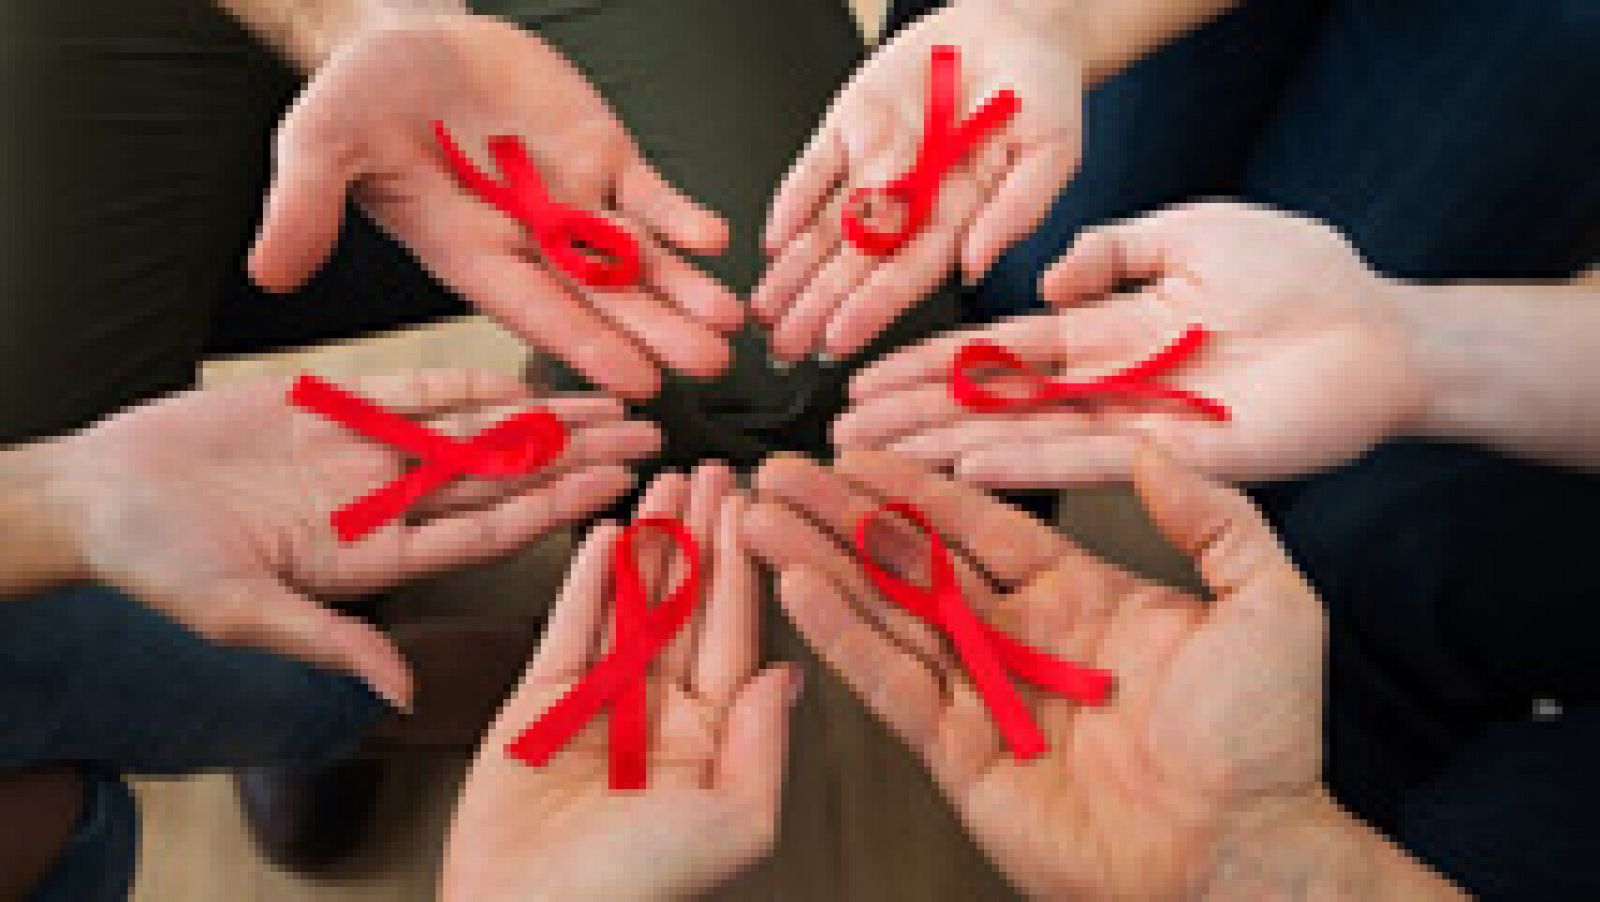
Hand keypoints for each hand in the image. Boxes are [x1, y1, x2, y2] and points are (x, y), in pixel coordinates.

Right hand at [42, 370, 658, 707]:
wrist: (102, 493)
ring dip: (548, 415)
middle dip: (578, 458)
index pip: (489, 531)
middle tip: (651, 439)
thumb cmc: (159, 564)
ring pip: (479, 429)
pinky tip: (534, 374)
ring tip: (617, 401)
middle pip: (505, 478)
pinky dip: (476, 380)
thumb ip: (330, 642)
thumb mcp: (242, 612)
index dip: (554, 510)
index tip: (617, 493)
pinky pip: (422, 389)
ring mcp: (369, 453)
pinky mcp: (339, 404)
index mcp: (378, 557)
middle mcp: (389, 504)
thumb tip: (400, 697)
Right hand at [249, 11, 741, 398]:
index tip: (634, 381)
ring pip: (638, 259)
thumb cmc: (358, 101)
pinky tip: (716, 239)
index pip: (533, 310)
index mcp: (468, 255)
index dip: (583, 342)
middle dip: (655, 330)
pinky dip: (680, 216)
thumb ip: (305, 205)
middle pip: (601, 298)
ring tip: (731, 320)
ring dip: (684, 289)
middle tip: (709, 366)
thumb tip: (267, 273)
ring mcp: (574, 204)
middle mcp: (529, 243)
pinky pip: (650, 195)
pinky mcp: (604, 159)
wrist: (409, 42)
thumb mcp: (321, 141)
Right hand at [443, 465, 797, 901]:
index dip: (746, 567)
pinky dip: (586, 582)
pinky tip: (607, 535)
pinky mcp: (540, 703)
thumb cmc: (636, 891)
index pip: (738, 634)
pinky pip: (570, 629)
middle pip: (688, 606)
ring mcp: (602, 705)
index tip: (756, 508)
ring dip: (650, 544)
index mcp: (716, 740)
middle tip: (714, 472)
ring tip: (664, 485)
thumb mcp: (734, 823)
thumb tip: (792, 673)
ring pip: (633, 604)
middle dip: (702, 537)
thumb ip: (766, 743)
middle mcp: (664, 715)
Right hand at [741, 448, 1329, 896]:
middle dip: (843, 516)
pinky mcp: (961, 755)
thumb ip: (1214, 519)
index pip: (978, 523)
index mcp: (1081, 596)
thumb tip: (1154, 450)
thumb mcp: (1268, 603)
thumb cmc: (1267, 743)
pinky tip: (798, 588)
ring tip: (761, 519)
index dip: (916, 484)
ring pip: (886, 614)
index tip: (859, 448)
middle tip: (781, 475)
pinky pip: (892, 684)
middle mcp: (1021, 640)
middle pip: (913, 561)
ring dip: (822, 564)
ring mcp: (986, 697)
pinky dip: (843, 636)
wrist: (1245, 856)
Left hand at [752, 0, 1084, 361]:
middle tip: (784, 345)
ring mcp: (876, 166)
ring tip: (763, 311)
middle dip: (817, 306)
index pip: (907, 274)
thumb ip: (1017, 210)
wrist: (1016, 25)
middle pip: (855, 264)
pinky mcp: (850, 126)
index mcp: (959, 218)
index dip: (872, 307)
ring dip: (792, 271)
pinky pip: (813, 169)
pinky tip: (772, 238)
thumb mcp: (1051, 151)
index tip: (840, 338)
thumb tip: (978, 263)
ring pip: (825, 229)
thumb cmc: (1042, 93)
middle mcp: (910, 201)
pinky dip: (790, 201)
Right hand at [835, 202, 1426, 484]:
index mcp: (1103, 330)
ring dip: (943, 450)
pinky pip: (1081, 463)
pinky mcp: (1171, 460)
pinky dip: (1022, 468)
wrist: (1382, 334)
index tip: (864, 374)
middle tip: (840, 435)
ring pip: (1017, 439)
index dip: (924, 363)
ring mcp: (1131, 425)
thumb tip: (1047, 275)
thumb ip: (1112, 249)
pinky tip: (964, 471)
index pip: (992, 349)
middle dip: (910, 419)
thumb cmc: (1303, 275)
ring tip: (875, 462)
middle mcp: (1103, 385)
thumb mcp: (1191, 233)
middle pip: (985, 405)